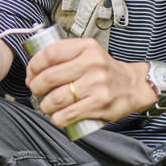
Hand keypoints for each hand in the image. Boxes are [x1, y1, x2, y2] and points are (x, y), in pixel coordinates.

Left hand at [26, 36, 150, 126]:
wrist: (134, 86)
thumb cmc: (105, 71)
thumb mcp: (88, 52)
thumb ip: (64, 55)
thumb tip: (33, 70)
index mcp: (86, 47)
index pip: (49, 54)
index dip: (34, 66)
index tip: (32, 74)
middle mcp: (92, 64)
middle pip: (49, 77)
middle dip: (36, 87)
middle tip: (37, 90)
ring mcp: (96, 85)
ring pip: (56, 98)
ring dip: (45, 105)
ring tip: (47, 105)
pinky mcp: (99, 104)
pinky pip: (68, 114)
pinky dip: (57, 118)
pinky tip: (57, 116)